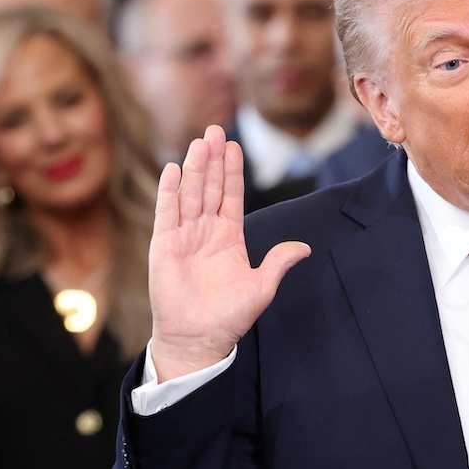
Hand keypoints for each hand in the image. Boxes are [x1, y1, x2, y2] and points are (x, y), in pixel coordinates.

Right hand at [148, 125, 310, 381]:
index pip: (231, 195)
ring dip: (195, 168)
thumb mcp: (261, 286)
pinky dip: (170, 192)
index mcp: (229, 237)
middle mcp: (206, 231)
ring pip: (190, 194)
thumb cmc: (229, 316)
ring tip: (199, 142)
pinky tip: (174, 170)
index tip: (234, 145)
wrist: (199, 338)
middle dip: (213, 159)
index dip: (232, 171)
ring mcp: (184, 236)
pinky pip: (167, 214)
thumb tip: (305, 247)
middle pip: (210, 187)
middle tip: (215, 130)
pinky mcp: (164, 246)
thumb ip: (278, 262)